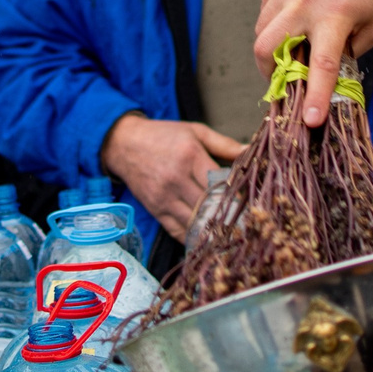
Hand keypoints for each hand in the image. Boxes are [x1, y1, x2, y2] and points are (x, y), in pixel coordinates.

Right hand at [101, 115, 242, 236]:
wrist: (123, 143)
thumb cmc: (163, 135)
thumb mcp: (195, 131)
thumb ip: (224, 144)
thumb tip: (250, 151)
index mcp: (190, 156)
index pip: (219, 183)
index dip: (236, 196)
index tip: (250, 204)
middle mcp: (177, 179)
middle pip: (209, 206)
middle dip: (228, 217)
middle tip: (245, 225)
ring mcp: (164, 197)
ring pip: (194, 222)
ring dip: (212, 230)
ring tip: (230, 235)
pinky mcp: (155, 209)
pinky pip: (177, 231)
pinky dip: (193, 238)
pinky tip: (206, 240)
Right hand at [252, 0, 372, 125]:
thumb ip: (352, 51)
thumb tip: (326, 72)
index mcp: (337, 15)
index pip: (321, 65)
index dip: (315, 97)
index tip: (308, 121)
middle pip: (266, 49)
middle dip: (268, 73)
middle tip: (281, 79)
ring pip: (261, 27)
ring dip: (271, 45)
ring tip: (291, 43)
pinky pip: (265, 3)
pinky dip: (276, 16)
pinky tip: (295, 11)